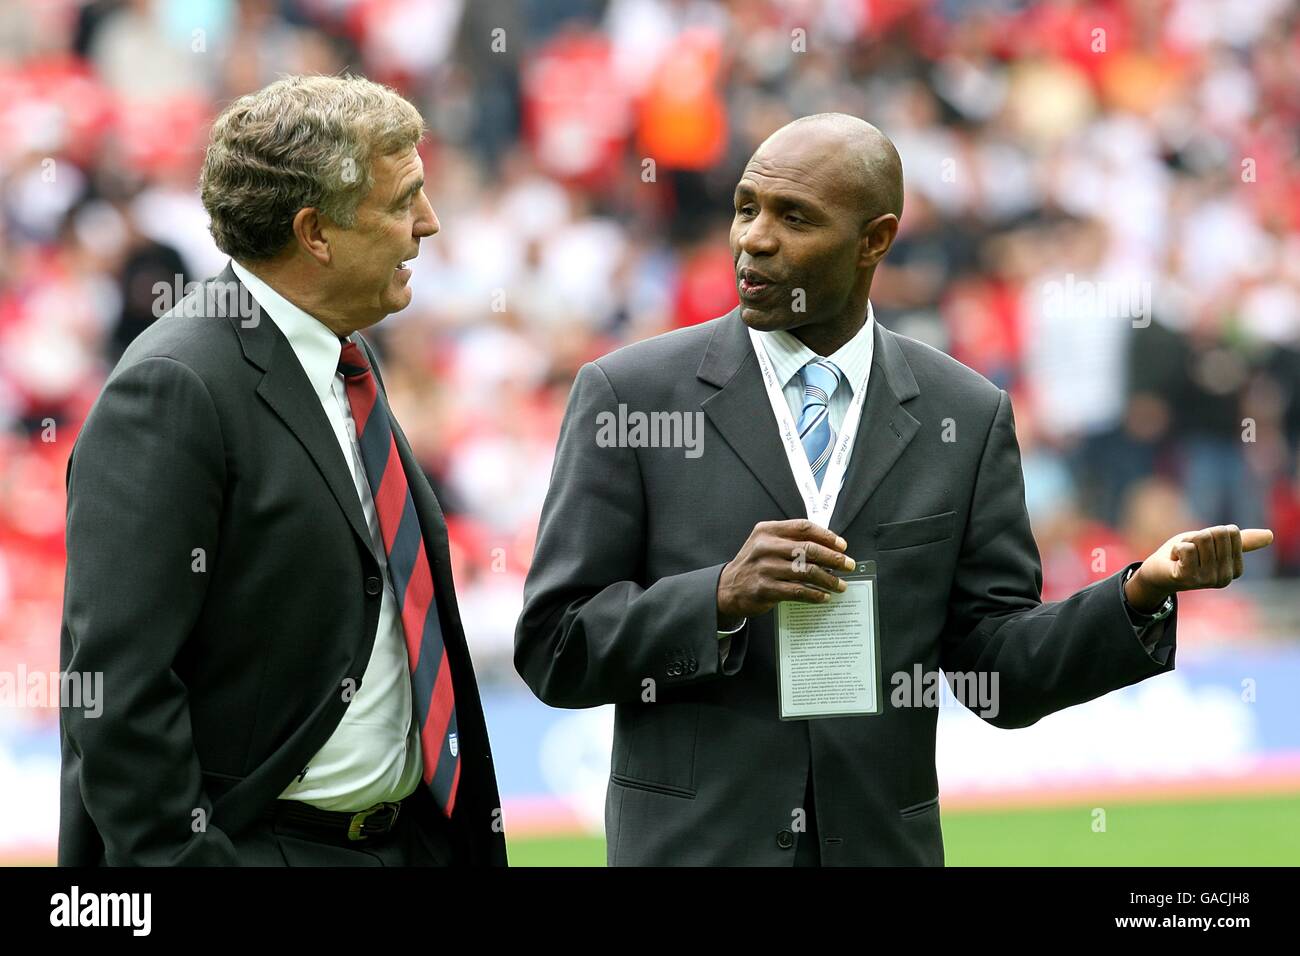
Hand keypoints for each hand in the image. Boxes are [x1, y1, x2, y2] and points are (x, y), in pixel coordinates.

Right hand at [717, 519, 855, 625]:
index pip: (803, 527)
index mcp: (767, 531)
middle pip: (808, 549)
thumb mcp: (765, 543)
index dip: (826, 536)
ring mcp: (765, 568)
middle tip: (848, 565)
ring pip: (806, 572)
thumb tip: (827, 546)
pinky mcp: (765, 589)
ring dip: (828, 580)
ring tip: (840, 585)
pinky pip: (797, 591)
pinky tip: (823, 596)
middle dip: (833, 558)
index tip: (842, 546)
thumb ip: (790, 540)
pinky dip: (814, 594)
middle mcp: (765, 547)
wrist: (727, 587)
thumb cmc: (753, 564)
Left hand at [1125, 525, 1273, 611]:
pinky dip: (1178, 547)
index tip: (1201, 549)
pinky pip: (1188, 547)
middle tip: (1189, 552)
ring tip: (1182, 556)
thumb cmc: (1185, 556)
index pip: (1231, 532)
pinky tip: (1175, 560)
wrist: (1156, 573)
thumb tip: (1270, 535)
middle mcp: (1224, 578)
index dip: (1210, 534)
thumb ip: (1239, 541)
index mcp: (1235, 570)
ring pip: (1202, 539)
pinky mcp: (1188, 578)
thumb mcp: (1213, 544)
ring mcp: (1207, 580)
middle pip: (1217, 533)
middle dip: (1198, 537)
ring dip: (1186, 542)